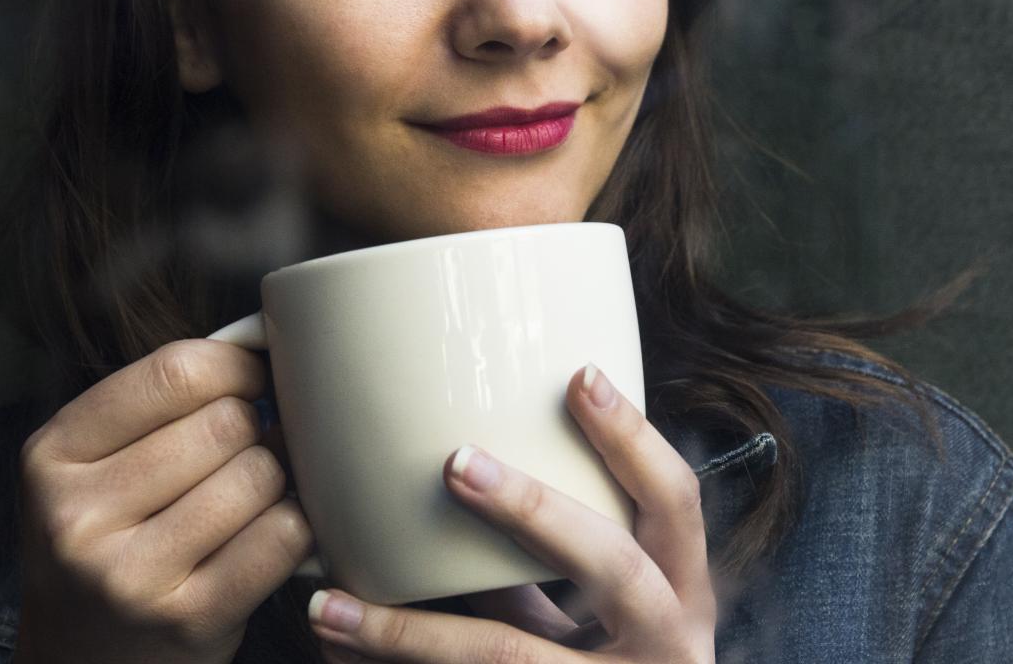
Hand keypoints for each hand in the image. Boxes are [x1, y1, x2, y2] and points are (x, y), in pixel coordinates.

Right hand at [13, 339, 315, 663]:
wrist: (81, 660)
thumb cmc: (107, 542)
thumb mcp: (93, 466)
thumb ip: (158, 401)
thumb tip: (264, 337)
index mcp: (51, 456)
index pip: (174, 372)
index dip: (236, 365)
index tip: (254, 377)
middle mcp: (78, 517)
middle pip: (226, 423)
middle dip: (255, 428)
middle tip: (248, 450)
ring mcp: (131, 576)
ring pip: (260, 475)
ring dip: (274, 481)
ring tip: (248, 499)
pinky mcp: (189, 619)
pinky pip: (282, 535)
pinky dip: (293, 526)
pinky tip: (266, 534)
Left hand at [306, 363, 715, 662]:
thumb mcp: (609, 612)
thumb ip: (560, 555)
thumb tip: (465, 464)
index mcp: (683, 591)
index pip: (674, 499)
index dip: (634, 439)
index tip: (580, 376)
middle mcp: (668, 642)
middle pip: (610, 563)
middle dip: (532, 509)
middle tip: (456, 464)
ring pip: (509, 656)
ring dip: (408, 633)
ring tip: (329, 606)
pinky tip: (340, 657)